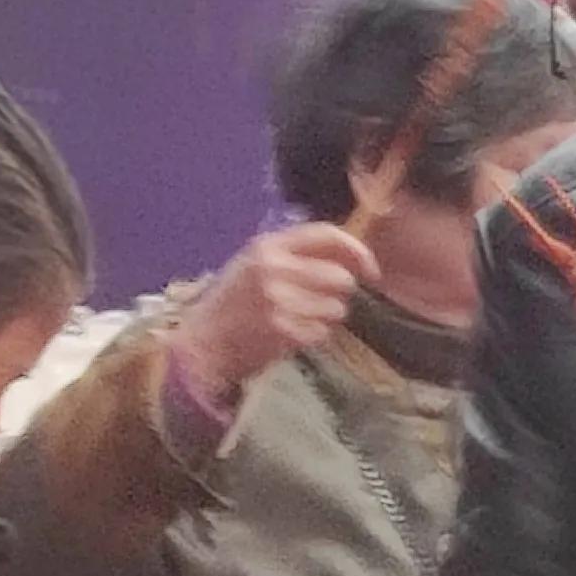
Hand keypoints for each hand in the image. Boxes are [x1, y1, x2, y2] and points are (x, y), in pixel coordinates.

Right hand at [165, 221, 376, 415]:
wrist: (203, 340)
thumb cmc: (236, 302)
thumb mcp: (259, 265)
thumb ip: (299, 257)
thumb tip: (353, 259)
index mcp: (267, 246)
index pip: (327, 234)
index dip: (357, 251)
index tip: (371, 271)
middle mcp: (273, 267)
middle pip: (341, 277)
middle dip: (336, 293)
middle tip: (313, 302)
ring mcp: (277, 299)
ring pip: (336, 308)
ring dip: (325, 317)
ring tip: (295, 318)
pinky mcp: (282, 329)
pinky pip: (323, 332)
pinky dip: (312, 336)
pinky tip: (288, 334)